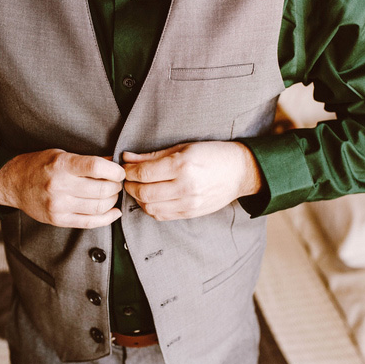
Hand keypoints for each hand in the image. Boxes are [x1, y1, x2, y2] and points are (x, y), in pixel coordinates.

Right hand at [0, 149, 124, 228]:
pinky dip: (107, 218)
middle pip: (102, 189)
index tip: (119, 171)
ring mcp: (58, 205)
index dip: (114, 170)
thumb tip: (113, 163)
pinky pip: (89, 222)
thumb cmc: (39, 166)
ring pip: (99, 207)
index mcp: (61, 165)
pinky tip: (114, 212)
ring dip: (113, 201)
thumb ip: (87, 160)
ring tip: (112, 194)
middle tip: (117, 183)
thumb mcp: (61, 154)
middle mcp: (59, 186)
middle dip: (116, 186)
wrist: (13, 183)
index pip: (96, 167)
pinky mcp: (58, 220)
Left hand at [123, 141, 261, 220]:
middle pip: (144, 192)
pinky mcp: (190, 213)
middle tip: (127, 179)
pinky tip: (150, 198)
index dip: (129, 171)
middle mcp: (185, 186)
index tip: (124, 167)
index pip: (144, 173)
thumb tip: (128, 158)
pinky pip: (162, 216)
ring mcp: (189, 203)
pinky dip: (150, 208)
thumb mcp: (183, 147)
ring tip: (137, 188)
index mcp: (183, 166)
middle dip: (130, 186)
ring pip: (150, 207)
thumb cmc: (212, 154)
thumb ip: (153, 156)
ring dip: (138, 199)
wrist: (240, 172)